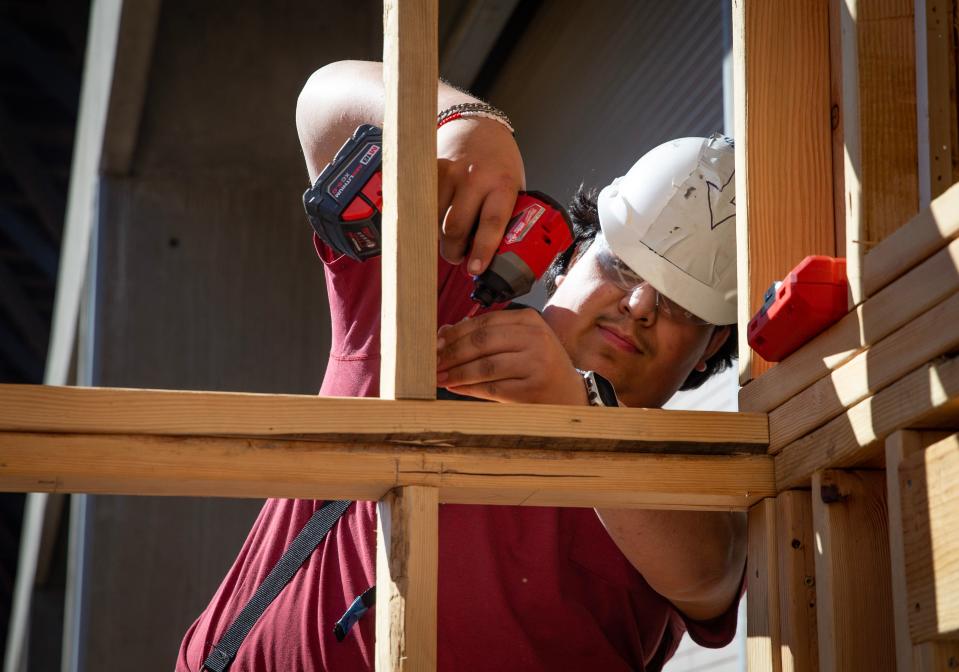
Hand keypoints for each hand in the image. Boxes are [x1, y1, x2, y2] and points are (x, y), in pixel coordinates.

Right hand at [436, 118, 524, 274]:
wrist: (478, 126)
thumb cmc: (499, 163)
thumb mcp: (513, 187)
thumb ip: (506, 216)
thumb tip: (499, 253)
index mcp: (502, 184)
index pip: (492, 223)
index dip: (482, 250)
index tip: (475, 268)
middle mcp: (475, 178)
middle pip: (456, 228)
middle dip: (454, 251)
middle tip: (459, 258)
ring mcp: (450, 173)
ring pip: (435, 220)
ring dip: (439, 237)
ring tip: (449, 238)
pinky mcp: (431, 170)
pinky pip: (423, 204)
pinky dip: (427, 218)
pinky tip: (435, 219)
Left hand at [436, 309, 587, 404]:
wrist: (570, 394)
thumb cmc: (538, 365)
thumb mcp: (519, 341)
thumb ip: (486, 335)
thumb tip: (444, 332)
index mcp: (528, 319)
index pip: (482, 323)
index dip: (455, 334)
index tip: (435, 343)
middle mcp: (535, 338)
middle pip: (481, 343)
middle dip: (452, 354)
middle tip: (433, 362)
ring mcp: (535, 364)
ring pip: (484, 366)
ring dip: (457, 373)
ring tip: (439, 377)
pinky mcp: (532, 389)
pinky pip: (491, 388)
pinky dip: (469, 388)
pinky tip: (455, 388)